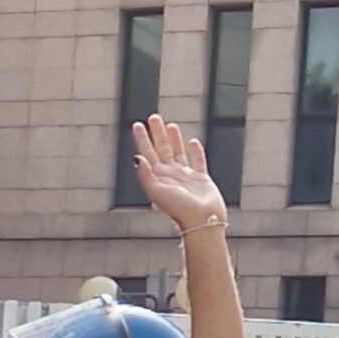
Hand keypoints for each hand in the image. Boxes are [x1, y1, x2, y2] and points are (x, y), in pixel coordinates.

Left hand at [132, 114, 226, 232]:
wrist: (201, 220)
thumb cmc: (179, 209)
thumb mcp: (157, 191)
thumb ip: (146, 175)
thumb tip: (137, 158)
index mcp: (157, 177)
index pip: (147, 153)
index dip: (142, 139)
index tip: (137, 125)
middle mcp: (169, 175)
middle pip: (161, 149)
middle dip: (157, 133)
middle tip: (153, 117)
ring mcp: (185, 176)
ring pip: (177, 152)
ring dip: (173, 139)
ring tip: (170, 125)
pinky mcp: (201, 178)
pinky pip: (197, 160)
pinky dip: (195, 150)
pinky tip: (192, 141)